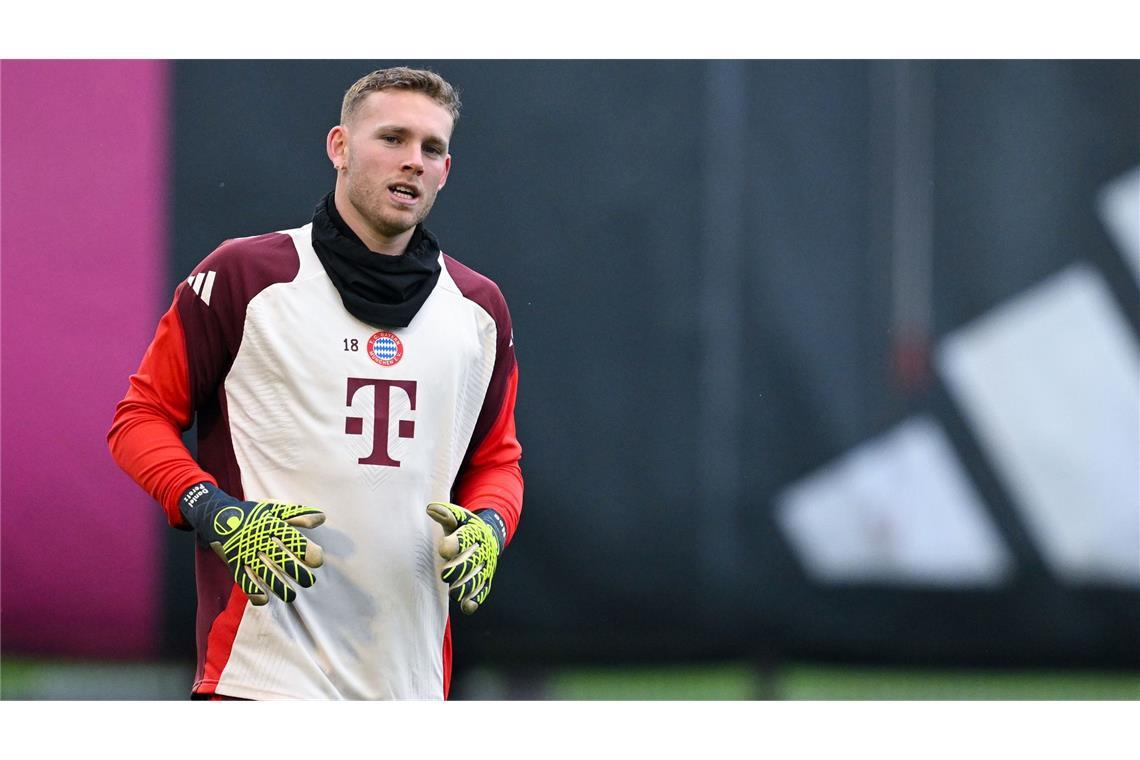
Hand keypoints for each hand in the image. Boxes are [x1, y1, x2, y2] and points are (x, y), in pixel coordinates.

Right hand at [180, 482, 324, 604]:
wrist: (217, 516)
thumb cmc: (254, 515)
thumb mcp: (275, 510)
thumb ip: (299, 515)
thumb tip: (322, 518)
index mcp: (270, 524)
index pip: (289, 538)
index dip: (304, 550)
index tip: (317, 561)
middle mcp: (258, 539)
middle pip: (278, 557)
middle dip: (294, 571)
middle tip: (309, 581)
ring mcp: (245, 551)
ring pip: (262, 571)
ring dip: (276, 585)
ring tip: (291, 596)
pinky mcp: (234, 562)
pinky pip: (242, 578)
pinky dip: (252, 590)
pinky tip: (264, 599)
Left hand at [426, 502, 502, 613]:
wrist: (489, 537)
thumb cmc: (465, 528)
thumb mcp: (457, 519)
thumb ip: (445, 515)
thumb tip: (430, 508)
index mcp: (475, 533)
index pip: (466, 538)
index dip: (455, 543)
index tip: (443, 549)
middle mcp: (482, 551)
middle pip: (472, 561)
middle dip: (460, 568)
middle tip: (445, 574)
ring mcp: (485, 567)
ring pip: (478, 579)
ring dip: (466, 586)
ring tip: (453, 592)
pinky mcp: (485, 581)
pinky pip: (482, 591)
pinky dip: (475, 599)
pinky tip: (467, 606)